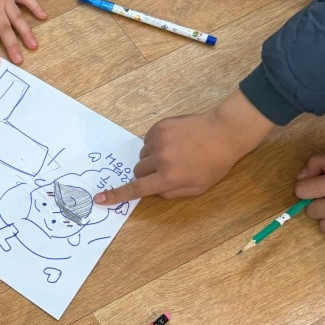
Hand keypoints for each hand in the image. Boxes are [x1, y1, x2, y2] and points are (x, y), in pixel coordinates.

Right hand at [95, 89, 274, 204]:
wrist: (224, 133)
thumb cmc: (214, 164)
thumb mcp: (198, 188)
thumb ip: (172, 193)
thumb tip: (153, 191)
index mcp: (169, 177)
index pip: (137, 188)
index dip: (116, 195)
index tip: (100, 198)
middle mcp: (160, 159)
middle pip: (137, 170)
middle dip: (146, 173)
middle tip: (164, 170)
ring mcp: (158, 140)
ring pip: (143, 155)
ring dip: (152, 158)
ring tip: (175, 153)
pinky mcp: (159, 127)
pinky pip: (147, 140)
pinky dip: (156, 144)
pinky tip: (174, 142)